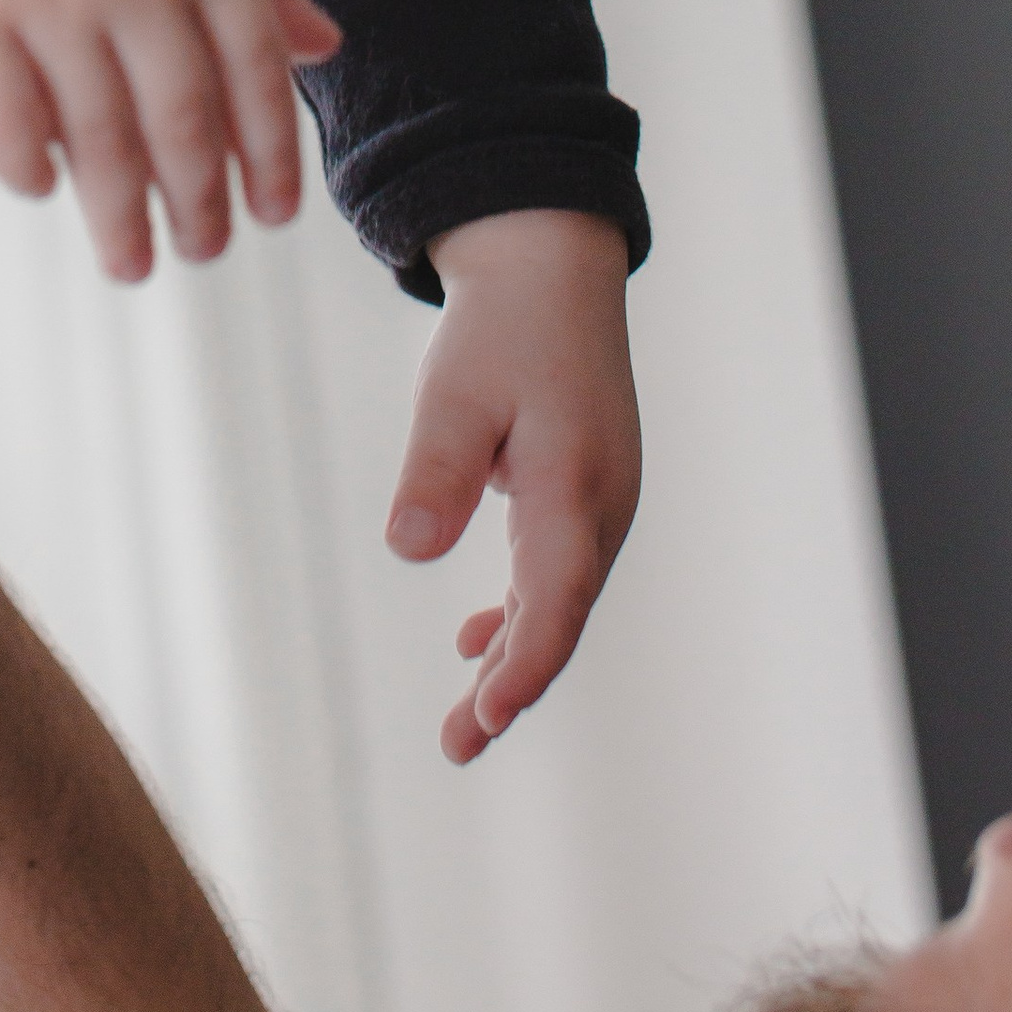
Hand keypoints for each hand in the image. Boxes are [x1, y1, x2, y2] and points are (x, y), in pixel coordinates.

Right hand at [0, 0, 341, 282]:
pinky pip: (6, 124)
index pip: (255, 70)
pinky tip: (47, 187)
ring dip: (122, 217)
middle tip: (204, 251)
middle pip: (184, 121)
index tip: (274, 214)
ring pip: (99, 141)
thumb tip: (325, 46)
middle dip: (202, 203)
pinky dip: (31, 170)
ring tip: (133, 262)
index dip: (272, 153)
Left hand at [384, 207, 639, 761]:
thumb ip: (437, 470)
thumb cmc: (503, 326)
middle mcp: (603, 503)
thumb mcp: (454, 390)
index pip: (556, 599)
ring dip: (513, 657)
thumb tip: (408, 549)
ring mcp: (603, 500)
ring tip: (465, 721)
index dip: (524, 666)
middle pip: (561, 616)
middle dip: (511, 685)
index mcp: (576, 483)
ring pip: (560, 600)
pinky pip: (558, 570)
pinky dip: (522, 611)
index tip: (487, 716)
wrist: (552, 267)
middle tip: (456, 744)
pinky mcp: (587, 491)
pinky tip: (475, 637)